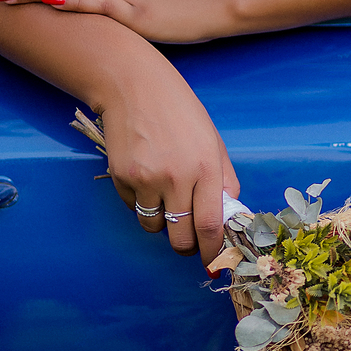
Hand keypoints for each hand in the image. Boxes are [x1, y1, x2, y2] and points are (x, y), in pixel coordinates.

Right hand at [96, 41, 240, 262]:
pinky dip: (140, 202)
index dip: (212, 252)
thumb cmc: (180, 111)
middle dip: (186, 245)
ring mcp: (146, 178)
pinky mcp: (121, 177)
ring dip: (161, 222)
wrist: (134, 86)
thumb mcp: (212, 140)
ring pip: (154, 227)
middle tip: (187, 237)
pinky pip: (133, 208)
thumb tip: (228, 216)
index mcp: (206, 166)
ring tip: (163, 193)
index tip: (213, 264)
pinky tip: (144, 174)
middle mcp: (176, 176)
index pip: (210, 225)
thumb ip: (224, 179)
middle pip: (180, 237)